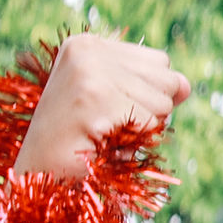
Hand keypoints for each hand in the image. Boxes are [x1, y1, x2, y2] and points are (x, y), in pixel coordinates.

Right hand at [14, 35, 188, 178]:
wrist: (37, 178)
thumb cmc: (79, 140)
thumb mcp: (119, 101)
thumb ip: (157, 86)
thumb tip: (185, 85)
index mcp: (87, 44)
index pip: (161, 62)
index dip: (145, 94)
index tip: (103, 107)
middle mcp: (86, 51)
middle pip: (168, 78)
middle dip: (148, 109)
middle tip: (104, 123)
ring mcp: (88, 73)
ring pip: (163, 103)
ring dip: (141, 127)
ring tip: (102, 132)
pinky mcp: (95, 100)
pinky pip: (151, 123)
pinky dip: (134, 141)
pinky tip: (100, 142)